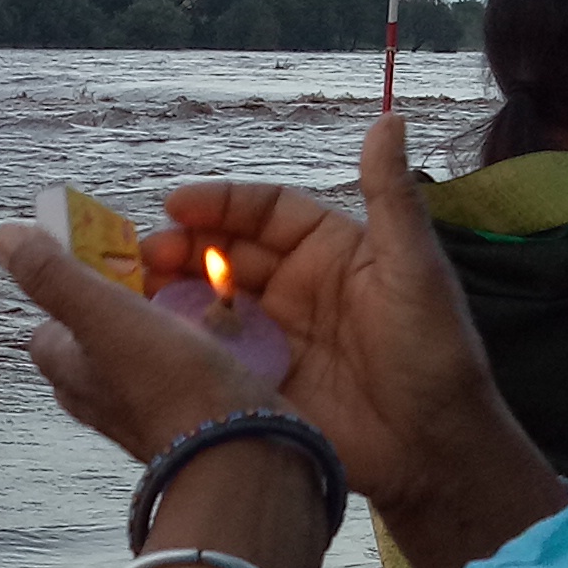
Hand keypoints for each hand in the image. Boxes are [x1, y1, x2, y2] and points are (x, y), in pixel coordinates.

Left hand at [0, 218, 283, 463]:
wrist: (239, 451)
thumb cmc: (169, 384)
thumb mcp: (103, 314)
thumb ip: (53, 275)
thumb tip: (5, 236)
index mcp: (69, 373)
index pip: (49, 328)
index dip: (69, 292)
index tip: (98, 263)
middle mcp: (99, 398)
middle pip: (97, 341)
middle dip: (119, 310)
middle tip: (151, 278)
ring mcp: (145, 413)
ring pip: (142, 358)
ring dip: (161, 329)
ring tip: (192, 301)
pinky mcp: (190, 420)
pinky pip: (184, 375)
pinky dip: (196, 353)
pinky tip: (220, 339)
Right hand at [149, 116, 567, 567]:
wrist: (434, 448)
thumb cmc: (434, 351)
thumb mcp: (414, 266)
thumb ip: (390, 195)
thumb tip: (389, 119)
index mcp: (331, 250)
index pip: (265, 212)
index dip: (220, 204)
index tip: (176, 205)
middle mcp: (296, 287)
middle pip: (226, 253)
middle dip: (182, 247)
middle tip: (143, 254)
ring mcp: (274, 336)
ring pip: (209, 301)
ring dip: (170, 291)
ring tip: (132, 289)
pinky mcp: (259, 382)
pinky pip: (209, 353)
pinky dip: (177, 342)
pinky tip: (148, 338)